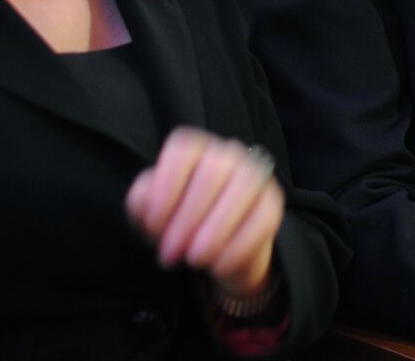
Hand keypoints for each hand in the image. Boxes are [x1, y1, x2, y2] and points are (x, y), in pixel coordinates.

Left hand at [126, 127, 284, 296]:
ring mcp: (253, 175)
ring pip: (242, 189)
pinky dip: (239, 245)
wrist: (214, 253)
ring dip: (216, 229)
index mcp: (193, 149)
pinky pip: (263, 217)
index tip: (153, 223)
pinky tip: (219, 265)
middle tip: (171, 252)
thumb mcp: (150, 216)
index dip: (166, 185)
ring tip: (195, 259)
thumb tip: (148, 201)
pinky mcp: (272, 202)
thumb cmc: (177, 224)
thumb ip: (142, 202)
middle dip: (188, 217)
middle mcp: (226, 153)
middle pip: (211, 172)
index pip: (182, 151)